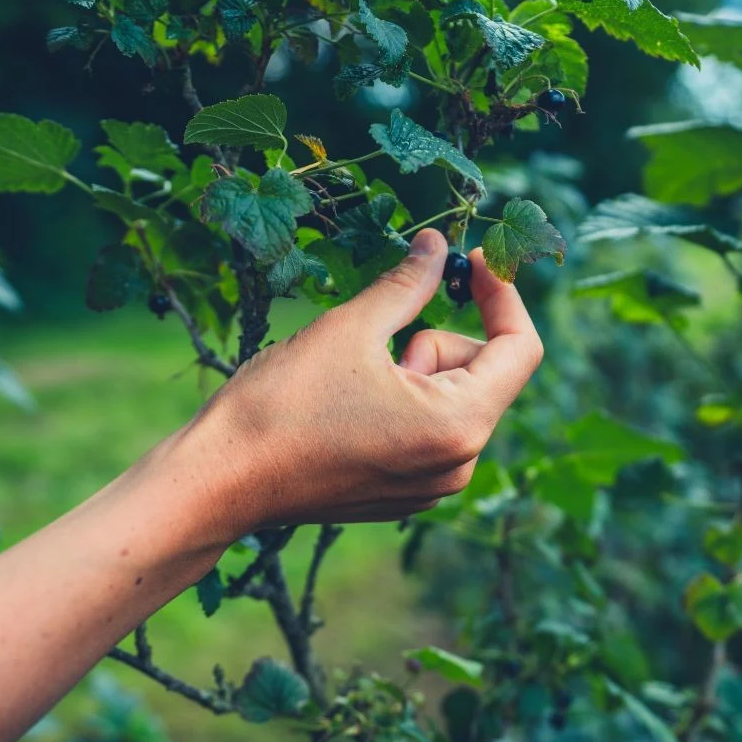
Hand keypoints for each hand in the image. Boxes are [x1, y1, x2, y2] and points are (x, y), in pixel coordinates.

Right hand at [184, 228, 543, 534]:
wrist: (220, 481)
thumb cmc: (281, 404)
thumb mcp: (351, 327)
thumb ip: (409, 284)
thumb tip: (438, 246)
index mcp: (458, 424)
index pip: (521, 349)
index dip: (502, 296)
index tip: (470, 261)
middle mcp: (459, 465)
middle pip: (482, 372)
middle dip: (434, 340)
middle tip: (374, 342)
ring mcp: (433, 486)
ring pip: (452, 398)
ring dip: (414, 372)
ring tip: (350, 381)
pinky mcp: (406, 495)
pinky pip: (428, 430)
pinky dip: (402, 403)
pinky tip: (346, 408)